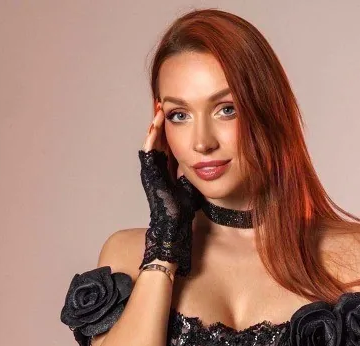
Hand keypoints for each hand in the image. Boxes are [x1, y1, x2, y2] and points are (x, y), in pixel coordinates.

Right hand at [138, 103, 201, 276]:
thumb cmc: (185, 212)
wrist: (175, 227)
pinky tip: (157, 123)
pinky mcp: (148, 174)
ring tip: (161, 109)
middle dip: (162, 122)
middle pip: (158, 139)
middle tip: (166, 105)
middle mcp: (156, 168)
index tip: (179, 115)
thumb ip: (196, 172)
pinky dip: (151, 136)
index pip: (167, 144)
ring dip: (155, 125)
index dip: (172, 129)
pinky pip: (148, 150)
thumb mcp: (194, 185)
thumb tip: (210, 160)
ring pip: (151, 142)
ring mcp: (150, 170)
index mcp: (166, 170)